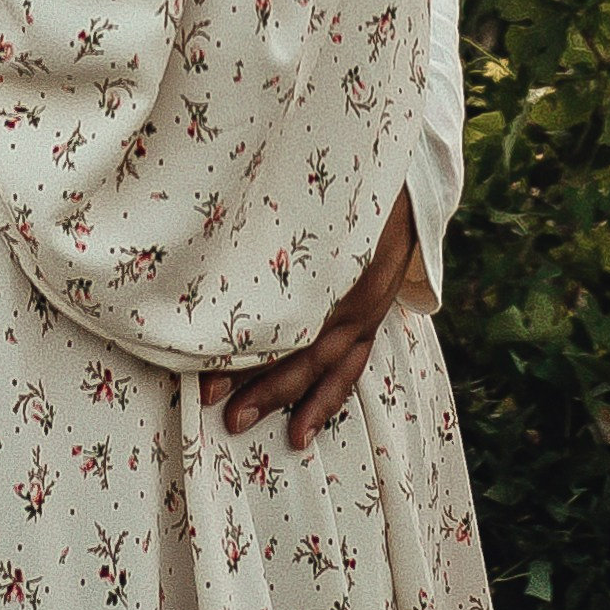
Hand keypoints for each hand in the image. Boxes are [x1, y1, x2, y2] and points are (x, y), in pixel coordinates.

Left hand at [200, 189, 419, 448]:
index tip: (204, 365)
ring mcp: (366, 311)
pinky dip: (328, 399)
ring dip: (289, 398)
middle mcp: (351, 293)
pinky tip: (306, 428)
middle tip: (213, 403)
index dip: (244, 343)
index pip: (283, 314)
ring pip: (325, 365)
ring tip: (246, 423)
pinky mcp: (374, 319)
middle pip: (301, 345)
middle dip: (258, 379)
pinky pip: (351, 367)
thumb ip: (270, 226)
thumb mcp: (307, 197)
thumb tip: (214, 241)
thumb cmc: (348, 185)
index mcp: (330, 261)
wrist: (406, 182)